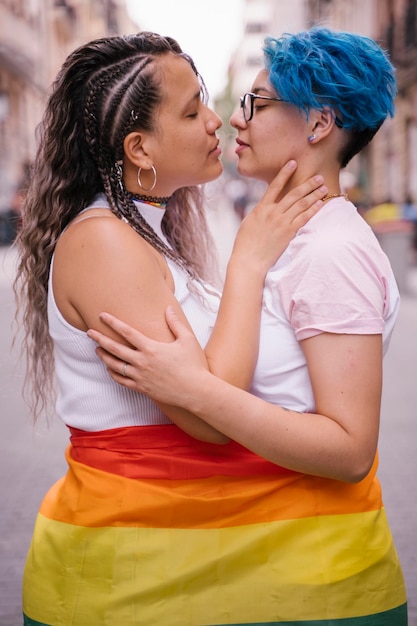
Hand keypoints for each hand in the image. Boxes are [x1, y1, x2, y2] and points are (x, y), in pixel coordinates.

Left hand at [87, 307, 207, 405]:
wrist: (195, 391)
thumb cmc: (193, 364)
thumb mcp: (187, 339)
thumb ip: (175, 323)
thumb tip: (168, 308)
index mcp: (151, 348)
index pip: (127, 332)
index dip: (113, 323)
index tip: (102, 315)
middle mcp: (142, 362)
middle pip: (115, 348)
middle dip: (100, 339)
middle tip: (89, 332)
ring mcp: (140, 376)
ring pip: (115, 365)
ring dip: (104, 356)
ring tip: (97, 350)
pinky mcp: (142, 388)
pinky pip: (122, 381)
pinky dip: (113, 374)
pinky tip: (109, 369)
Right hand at [232, 161, 326, 273]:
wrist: (249, 260)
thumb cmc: (246, 244)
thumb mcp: (249, 222)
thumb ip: (260, 212)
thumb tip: (267, 206)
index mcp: (261, 208)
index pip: (275, 186)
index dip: (285, 173)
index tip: (293, 163)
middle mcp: (273, 213)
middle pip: (294, 194)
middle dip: (307, 184)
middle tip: (318, 177)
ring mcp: (281, 222)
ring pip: (301, 204)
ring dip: (314, 195)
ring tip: (323, 188)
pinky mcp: (288, 233)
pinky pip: (304, 218)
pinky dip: (313, 210)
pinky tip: (320, 204)